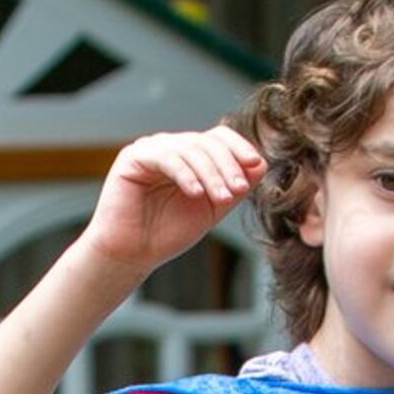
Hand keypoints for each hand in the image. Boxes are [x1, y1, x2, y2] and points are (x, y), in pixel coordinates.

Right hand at [74, 125, 264, 276]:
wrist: (131, 255)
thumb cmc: (166, 234)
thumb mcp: (211, 210)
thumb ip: (234, 187)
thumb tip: (261, 164)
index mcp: (189, 156)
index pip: (218, 138)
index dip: (239, 147)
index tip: (255, 165)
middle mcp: (170, 147)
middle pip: (206, 142)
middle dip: (227, 166)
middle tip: (237, 190)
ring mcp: (151, 149)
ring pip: (190, 149)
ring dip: (210, 173)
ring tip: (221, 198)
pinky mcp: (133, 157)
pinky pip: (166, 157)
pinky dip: (185, 174)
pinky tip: (195, 193)